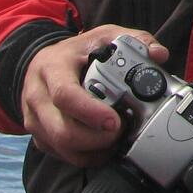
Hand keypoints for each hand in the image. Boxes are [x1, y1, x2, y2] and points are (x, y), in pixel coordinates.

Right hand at [21, 24, 169, 166]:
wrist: (44, 62)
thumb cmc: (78, 51)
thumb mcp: (105, 35)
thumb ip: (135, 40)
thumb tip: (158, 55)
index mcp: (52, 68)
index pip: (64, 95)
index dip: (90, 112)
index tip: (114, 120)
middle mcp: (37, 95)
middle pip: (61, 130)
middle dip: (96, 139)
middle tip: (120, 132)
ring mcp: (34, 119)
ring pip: (61, 148)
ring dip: (93, 150)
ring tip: (115, 139)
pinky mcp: (39, 135)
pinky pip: (62, 155)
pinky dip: (86, 156)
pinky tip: (103, 146)